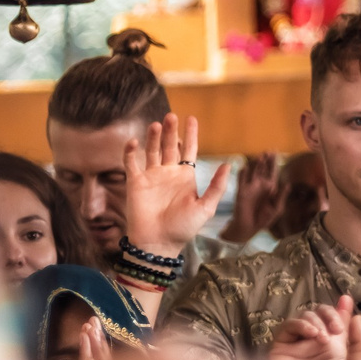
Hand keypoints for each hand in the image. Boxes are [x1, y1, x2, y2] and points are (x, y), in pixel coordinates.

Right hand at [121, 117, 232, 257]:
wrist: (158, 244)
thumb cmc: (183, 228)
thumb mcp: (205, 207)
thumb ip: (217, 186)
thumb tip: (229, 164)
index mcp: (186, 177)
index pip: (189, 149)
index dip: (190, 134)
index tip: (192, 118)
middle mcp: (168, 173)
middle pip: (170, 145)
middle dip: (171, 130)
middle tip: (171, 115)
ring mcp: (151, 177)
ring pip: (151, 150)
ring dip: (153, 137)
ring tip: (157, 124)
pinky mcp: (135, 184)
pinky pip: (131, 163)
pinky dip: (131, 152)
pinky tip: (134, 141)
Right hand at [220, 152, 283, 243]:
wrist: (249, 228)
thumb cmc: (265, 218)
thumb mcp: (277, 208)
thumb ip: (281, 196)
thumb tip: (288, 184)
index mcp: (271, 186)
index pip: (273, 171)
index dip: (273, 162)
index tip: (274, 152)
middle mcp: (260, 184)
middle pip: (263, 168)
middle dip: (265, 160)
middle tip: (267, 152)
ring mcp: (250, 187)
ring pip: (252, 172)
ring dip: (255, 164)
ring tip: (259, 157)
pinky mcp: (241, 192)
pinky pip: (241, 181)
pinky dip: (242, 174)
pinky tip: (245, 167)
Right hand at [268, 294, 360, 359]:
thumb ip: (360, 344)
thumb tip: (357, 318)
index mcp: (336, 350)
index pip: (339, 323)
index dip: (343, 309)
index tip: (347, 298)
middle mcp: (317, 345)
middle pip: (323, 314)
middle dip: (332, 314)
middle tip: (337, 328)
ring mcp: (299, 344)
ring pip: (307, 316)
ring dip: (318, 321)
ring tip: (323, 339)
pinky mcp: (282, 346)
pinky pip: (290, 325)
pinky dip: (302, 325)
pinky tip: (311, 335)